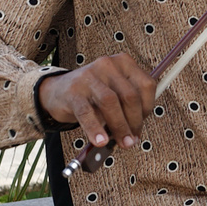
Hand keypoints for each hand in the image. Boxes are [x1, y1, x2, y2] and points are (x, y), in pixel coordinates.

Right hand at [38, 53, 157, 150]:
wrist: (59, 90)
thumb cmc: (94, 94)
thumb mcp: (115, 91)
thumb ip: (129, 106)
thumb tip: (135, 132)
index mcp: (124, 63)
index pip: (146, 85)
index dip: (148, 108)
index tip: (142, 124)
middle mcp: (108, 65)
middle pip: (130, 95)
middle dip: (134, 121)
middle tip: (132, 139)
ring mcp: (89, 76)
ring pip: (110, 102)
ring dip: (119, 126)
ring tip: (121, 142)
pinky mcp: (73, 91)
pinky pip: (86, 112)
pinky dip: (95, 129)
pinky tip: (100, 141)